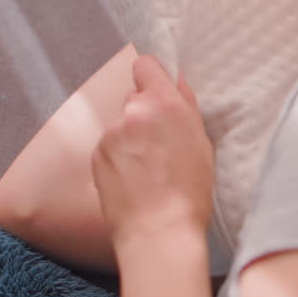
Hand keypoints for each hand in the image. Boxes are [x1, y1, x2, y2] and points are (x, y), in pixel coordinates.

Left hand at [92, 55, 214, 247]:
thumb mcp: (202, 145)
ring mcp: (110, 133)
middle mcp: (133, 111)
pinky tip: (133, 180)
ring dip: (130, 138)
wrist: (158, 231)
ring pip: (121, 125)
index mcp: (164, 103)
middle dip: (144, 114)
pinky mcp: (96, 154)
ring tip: (147, 170)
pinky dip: (118, 158)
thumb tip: (177, 82)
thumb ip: (186, 108)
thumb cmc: (189, 192)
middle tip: (160, 144)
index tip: (157, 92)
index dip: (152, 77)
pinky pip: (109, 146)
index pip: (145, 65)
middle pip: (134, 99)